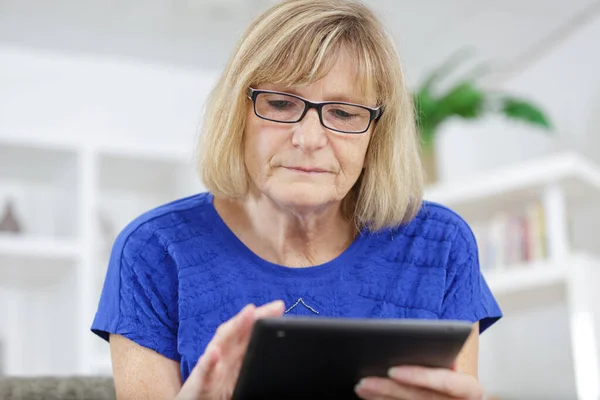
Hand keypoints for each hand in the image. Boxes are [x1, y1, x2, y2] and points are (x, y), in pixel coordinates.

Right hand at [176, 300, 284, 399]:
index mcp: (234, 352)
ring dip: (235, 326)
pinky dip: (209, 360)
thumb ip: (253, 360)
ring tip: (249, 312)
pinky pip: (205, 370)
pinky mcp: (202, 381)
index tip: (279, 307)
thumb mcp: (240, 373)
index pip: (249, 331)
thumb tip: (277, 356)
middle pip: (239, 330)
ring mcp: (213, 365)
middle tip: (275, 306)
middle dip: (256, 316)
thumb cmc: (216, 389)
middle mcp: (223, 353)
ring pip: (222, 342)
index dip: (263, 318)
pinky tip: (215, 352)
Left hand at [355, 364, 484, 399]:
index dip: (420, 376)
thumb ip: (442, 355)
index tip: (393, 370)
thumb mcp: (454, 362)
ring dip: (380, 397)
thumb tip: (416, 346)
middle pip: (420, 398)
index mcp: (469, 389)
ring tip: (361, 385)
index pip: (447, 382)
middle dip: (389, 388)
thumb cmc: (454, 371)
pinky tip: (369, 397)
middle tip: (365, 379)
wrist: (459, 394)